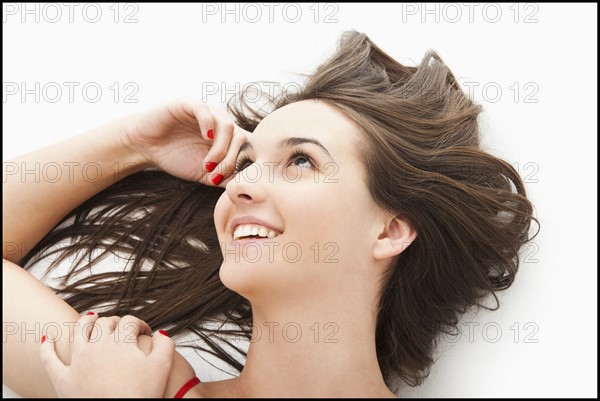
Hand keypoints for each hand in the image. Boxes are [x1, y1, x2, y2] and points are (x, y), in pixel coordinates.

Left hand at [40, 313, 174, 397]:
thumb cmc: (140, 396)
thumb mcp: (163, 367)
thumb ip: (165, 344)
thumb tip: (161, 332)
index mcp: (121, 342)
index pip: (131, 322)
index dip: (141, 324)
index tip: (145, 333)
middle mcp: (97, 346)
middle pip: (105, 323)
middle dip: (116, 322)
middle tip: (123, 329)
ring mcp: (77, 361)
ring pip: (78, 331)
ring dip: (85, 321)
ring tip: (90, 318)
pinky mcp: (62, 379)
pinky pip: (49, 358)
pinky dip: (46, 346)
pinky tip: (47, 338)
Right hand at [124, 98, 249, 186]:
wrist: (145, 147)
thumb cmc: (176, 159)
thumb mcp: (206, 175)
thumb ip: (226, 178)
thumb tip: (247, 187)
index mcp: (228, 137)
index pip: (249, 145)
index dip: (245, 163)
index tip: (232, 181)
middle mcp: (220, 122)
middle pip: (241, 137)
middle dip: (232, 160)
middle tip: (216, 175)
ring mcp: (206, 111)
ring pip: (227, 125)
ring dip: (220, 150)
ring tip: (207, 165)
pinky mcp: (188, 104)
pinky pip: (205, 110)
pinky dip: (209, 125)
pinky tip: (206, 139)